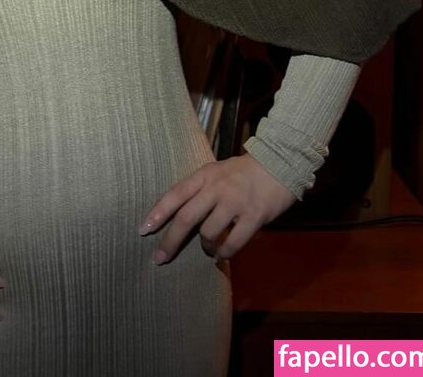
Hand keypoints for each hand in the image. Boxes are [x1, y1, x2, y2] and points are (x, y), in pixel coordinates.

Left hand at [139, 153, 296, 262]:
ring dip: (204, 247)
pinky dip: (224, 253)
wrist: (279, 164)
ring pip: (208, 232)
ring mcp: (235, 202)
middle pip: (186, 217)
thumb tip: (178, 215)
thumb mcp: (216, 172)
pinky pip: (233, 242)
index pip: (175, 194)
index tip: (143, 230)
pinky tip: (221, 256)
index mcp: (204, 175)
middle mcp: (216, 188)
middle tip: (159, 258)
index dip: (157, 213)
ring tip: (208, 250)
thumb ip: (199, 189)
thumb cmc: (243, 171)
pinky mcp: (254, 216)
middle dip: (170, 241)